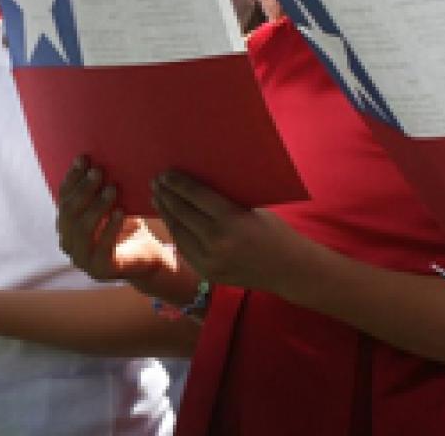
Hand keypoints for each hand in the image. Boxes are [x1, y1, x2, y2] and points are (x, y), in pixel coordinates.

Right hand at [56, 157, 174, 283]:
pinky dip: (110, 227)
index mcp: (66, 226)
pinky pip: (102, 246)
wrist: (147, 258)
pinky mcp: (99, 271)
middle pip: (69, 212)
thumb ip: (96, 189)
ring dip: (97, 206)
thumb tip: (90, 157)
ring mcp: (81, 260)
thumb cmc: (126, 227)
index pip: (63, 198)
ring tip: (112, 189)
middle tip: (99, 171)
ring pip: (82, 228)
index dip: (72, 178)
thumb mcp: (109, 205)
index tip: (84, 158)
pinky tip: (120, 212)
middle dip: (84, 189)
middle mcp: (68, 243)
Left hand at [151, 169, 317, 295]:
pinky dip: (175, 231)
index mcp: (232, 220)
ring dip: (165, 213)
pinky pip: (185, 248)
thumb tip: (195, 185)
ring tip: (156, 198)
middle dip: (166, 195)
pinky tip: (169, 219)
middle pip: (182, 213)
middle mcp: (218, 242)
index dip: (178, 183)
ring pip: (179, 232)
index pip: (196, 196)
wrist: (288, 270)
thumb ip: (224, 202)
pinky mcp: (208, 272)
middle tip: (155, 181)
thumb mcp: (251, 210)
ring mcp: (211, 260)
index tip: (166, 172)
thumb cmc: (273, 232)